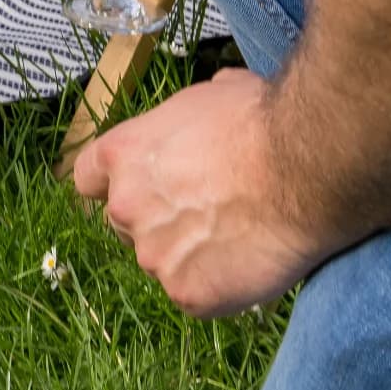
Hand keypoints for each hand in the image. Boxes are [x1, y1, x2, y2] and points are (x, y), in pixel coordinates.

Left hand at [69, 68, 334, 316]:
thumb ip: (187, 117)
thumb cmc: (262, 122)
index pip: (88, 178)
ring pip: (163, 262)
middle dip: (157, 221)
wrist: (303, 169)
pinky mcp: (187, 294)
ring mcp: (153, 256)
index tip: (141, 188)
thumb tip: (210, 104)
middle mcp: (126, 207)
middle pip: (125, 224)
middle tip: (206, 214)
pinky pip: (196, 295)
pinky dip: (219, 286)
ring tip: (238, 236)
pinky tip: (249, 262)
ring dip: (190, 256)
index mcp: (123, 154)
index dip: (115, 184)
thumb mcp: (213, 94)